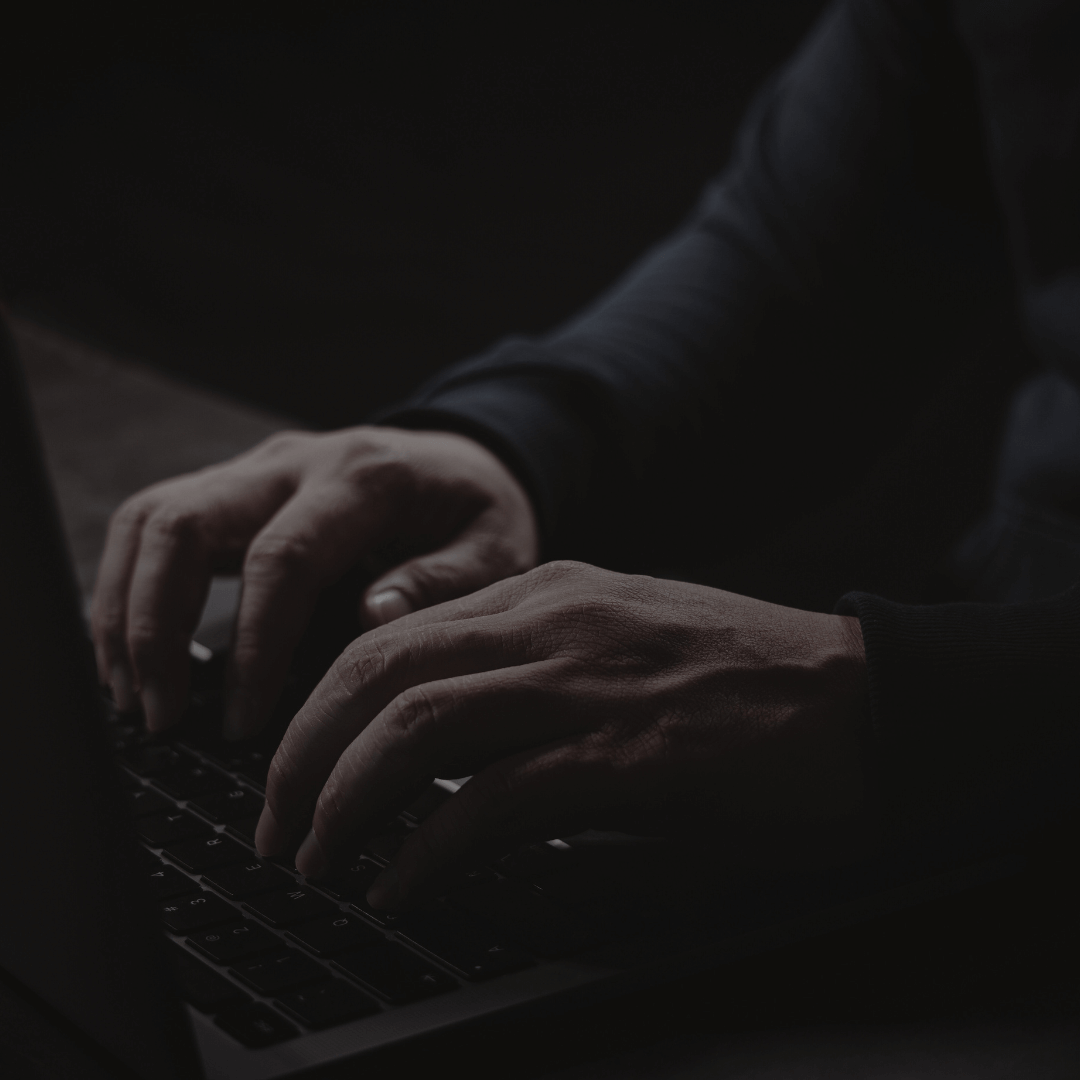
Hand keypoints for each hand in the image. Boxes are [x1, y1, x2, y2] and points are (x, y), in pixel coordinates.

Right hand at [90, 427, 538, 736]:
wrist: (465, 459)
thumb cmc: (481, 512)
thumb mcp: (498, 548)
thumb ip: (443, 581)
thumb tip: (371, 618)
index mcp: (364, 477)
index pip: (282, 558)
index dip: (252, 646)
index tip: (241, 723)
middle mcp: (296, 461)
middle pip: (183, 524)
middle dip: (152, 627)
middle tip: (158, 716)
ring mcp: (257, 468)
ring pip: (151, 518)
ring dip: (125, 608)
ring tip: (130, 694)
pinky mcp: (236, 485)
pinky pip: (156, 523)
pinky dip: (130, 586)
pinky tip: (133, 651)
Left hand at [255, 561, 871, 907]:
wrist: (855, 695)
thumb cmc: (739, 677)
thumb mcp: (617, 644)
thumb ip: (531, 671)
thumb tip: (443, 747)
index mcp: (546, 591)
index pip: (393, 630)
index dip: (322, 699)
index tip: (291, 761)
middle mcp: (552, 620)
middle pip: (380, 668)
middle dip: (302, 749)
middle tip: (273, 821)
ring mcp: (585, 680)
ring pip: (417, 723)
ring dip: (344, 796)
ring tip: (312, 857)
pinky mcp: (623, 752)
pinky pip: (491, 796)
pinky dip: (427, 846)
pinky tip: (400, 886)